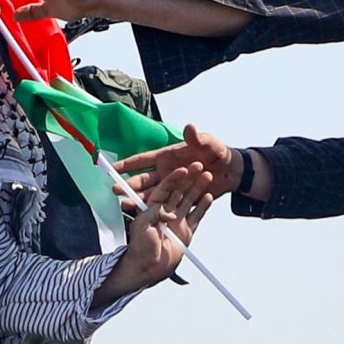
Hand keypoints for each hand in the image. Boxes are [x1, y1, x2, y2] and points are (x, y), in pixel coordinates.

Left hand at [94, 160, 213, 303]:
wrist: (148, 268)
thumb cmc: (141, 247)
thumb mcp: (143, 226)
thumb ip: (155, 214)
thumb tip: (170, 212)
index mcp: (152, 207)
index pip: (164, 188)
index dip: (173, 179)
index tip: (182, 169)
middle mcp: (165, 211)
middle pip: (179, 191)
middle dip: (189, 178)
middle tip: (199, 166)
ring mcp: (177, 220)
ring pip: (190, 200)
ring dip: (198, 188)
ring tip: (208, 176)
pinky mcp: (187, 230)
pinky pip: (197, 215)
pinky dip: (203, 206)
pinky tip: (209, 196)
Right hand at [122, 124, 244, 199]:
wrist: (233, 171)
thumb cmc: (218, 152)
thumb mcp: (209, 143)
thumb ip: (197, 138)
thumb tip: (189, 127)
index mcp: (166, 157)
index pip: (142, 160)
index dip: (126, 163)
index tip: (111, 167)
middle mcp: (165, 173)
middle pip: (142, 180)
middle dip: (128, 184)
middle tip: (116, 190)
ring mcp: (172, 187)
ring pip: (150, 195)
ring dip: (138, 200)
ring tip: (126, 205)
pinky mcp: (180, 199)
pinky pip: (166, 206)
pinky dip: (156, 211)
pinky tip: (147, 216)